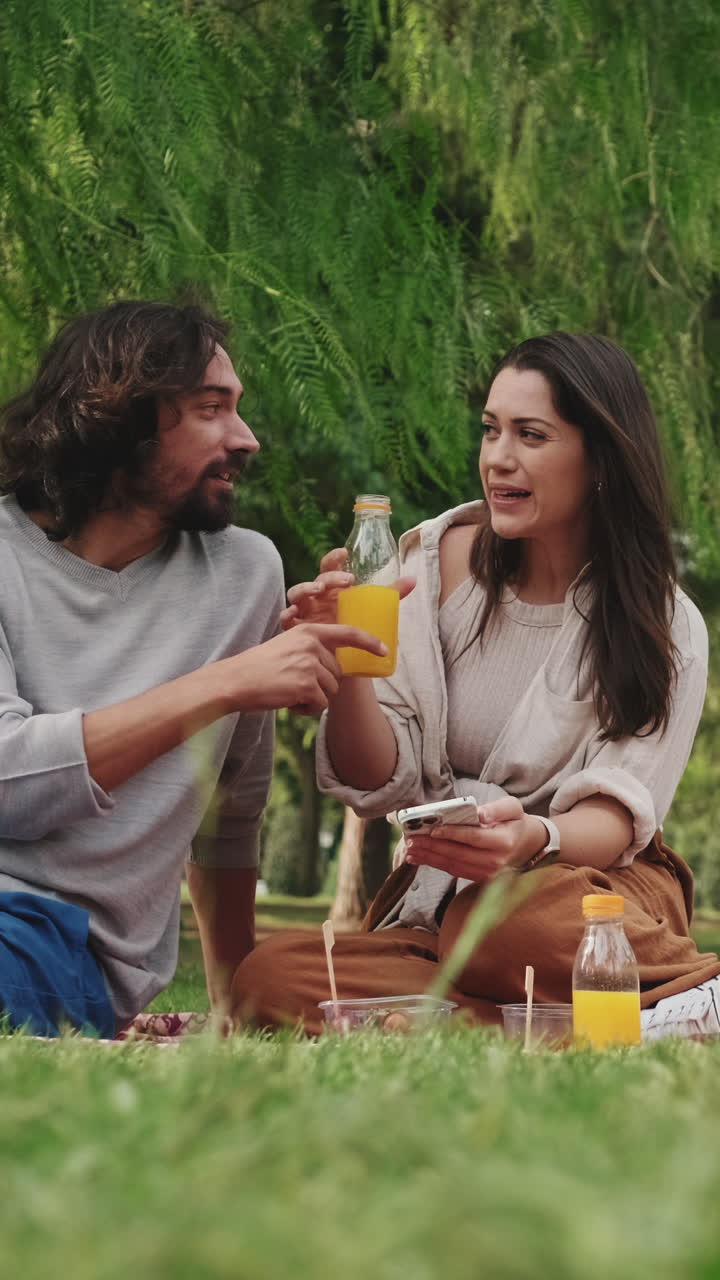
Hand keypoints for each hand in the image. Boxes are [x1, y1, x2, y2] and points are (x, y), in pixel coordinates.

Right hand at [226, 622, 388, 715]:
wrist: (236, 680)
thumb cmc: (260, 667)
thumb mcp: (288, 647)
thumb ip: (311, 650)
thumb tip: (336, 668)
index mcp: (309, 632)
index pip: (348, 633)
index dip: (369, 642)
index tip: (384, 651)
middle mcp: (312, 645)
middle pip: (338, 673)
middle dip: (321, 685)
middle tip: (294, 684)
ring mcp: (310, 665)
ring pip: (330, 691)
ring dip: (313, 698)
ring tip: (288, 692)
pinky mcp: (306, 685)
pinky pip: (320, 704)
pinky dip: (306, 709)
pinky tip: (288, 702)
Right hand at [281, 548, 415, 628]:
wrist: (332, 661)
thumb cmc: (347, 630)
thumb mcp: (368, 611)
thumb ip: (389, 595)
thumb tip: (414, 579)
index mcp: (332, 590)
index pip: (329, 568)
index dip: (334, 559)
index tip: (345, 552)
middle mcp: (316, 598)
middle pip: (317, 579)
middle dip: (329, 576)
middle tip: (346, 580)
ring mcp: (303, 611)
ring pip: (296, 594)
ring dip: (305, 589)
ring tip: (317, 590)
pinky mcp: (294, 628)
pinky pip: (286, 619)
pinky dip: (287, 615)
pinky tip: (293, 615)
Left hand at [403, 796, 547, 884]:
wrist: (526, 846)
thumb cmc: (514, 822)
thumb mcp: (513, 808)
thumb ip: (497, 809)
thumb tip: (480, 813)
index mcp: (503, 841)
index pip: (474, 837)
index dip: (452, 834)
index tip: (433, 830)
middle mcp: (495, 861)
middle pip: (458, 853)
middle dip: (432, 847)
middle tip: (411, 839)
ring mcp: (486, 873)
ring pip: (452, 865)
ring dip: (429, 857)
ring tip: (409, 849)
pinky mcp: (478, 878)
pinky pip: (453, 871)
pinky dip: (434, 864)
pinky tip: (418, 858)